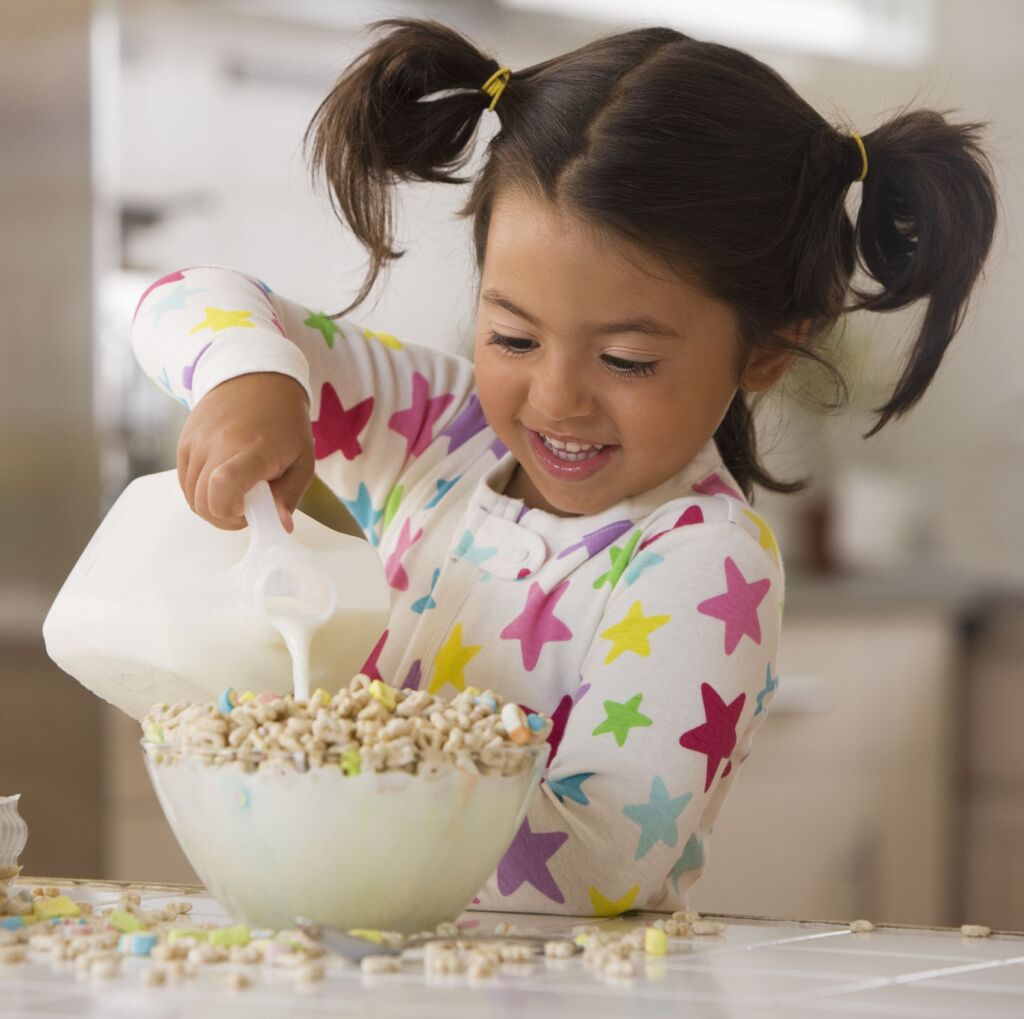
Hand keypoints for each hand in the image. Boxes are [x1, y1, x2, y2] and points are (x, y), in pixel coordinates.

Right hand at [177, 372, 313, 530]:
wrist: (256, 377)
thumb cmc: (285, 421)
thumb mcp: (302, 459)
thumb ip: (290, 496)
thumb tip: (280, 527)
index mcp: (253, 449)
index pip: (225, 484)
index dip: (230, 511)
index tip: (248, 510)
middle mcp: (217, 444)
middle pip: (204, 503)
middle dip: (226, 517)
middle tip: (250, 506)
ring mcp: (196, 443)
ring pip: (192, 498)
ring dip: (214, 506)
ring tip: (239, 492)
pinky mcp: (183, 443)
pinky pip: (185, 484)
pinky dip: (202, 493)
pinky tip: (224, 482)